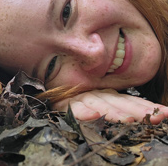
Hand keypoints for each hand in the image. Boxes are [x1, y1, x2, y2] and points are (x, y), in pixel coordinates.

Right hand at [52, 89, 167, 123]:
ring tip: (129, 120)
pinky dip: (83, 112)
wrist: (58, 94)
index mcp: (108, 95)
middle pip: (119, 103)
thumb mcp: (103, 104)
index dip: (147, 106)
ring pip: (100, 105)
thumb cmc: (82, 102)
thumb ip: (119, 108)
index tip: (165, 113)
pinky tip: (94, 115)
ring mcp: (82, 99)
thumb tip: (146, 114)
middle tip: (155, 118)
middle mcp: (97, 95)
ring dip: (114, 112)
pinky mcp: (66, 104)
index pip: (130, 101)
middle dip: (137, 110)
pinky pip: (75, 109)